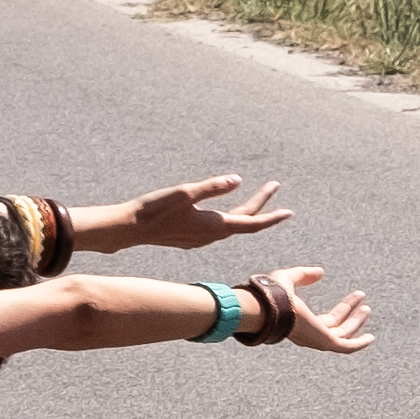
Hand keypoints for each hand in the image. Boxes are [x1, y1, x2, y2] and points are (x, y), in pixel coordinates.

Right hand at [124, 175, 289, 252]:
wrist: (130, 228)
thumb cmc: (156, 209)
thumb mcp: (186, 192)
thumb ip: (213, 187)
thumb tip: (238, 180)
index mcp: (215, 226)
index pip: (252, 223)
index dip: (272, 216)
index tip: (289, 212)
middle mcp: (211, 236)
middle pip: (244, 221)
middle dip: (260, 204)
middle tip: (273, 185)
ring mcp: (200, 238)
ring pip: (231, 225)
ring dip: (245, 211)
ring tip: (256, 196)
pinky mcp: (190, 238)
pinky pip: (218, 228)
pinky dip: (229, 217)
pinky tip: (225, 211)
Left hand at [263, 267, 375, 352]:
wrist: (267, 307)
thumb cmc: (271, 295)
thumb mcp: (288, 278)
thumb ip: (304, 275)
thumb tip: (320, 272)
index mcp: (301, 323)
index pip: (326, 320)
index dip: (343, 309)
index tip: (355, 297)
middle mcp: (309, 334)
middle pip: (336, 326)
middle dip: (351, 314)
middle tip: (362, 300)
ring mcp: (316, 339)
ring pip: (342, 334)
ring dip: (355, 322)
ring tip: (367, 308)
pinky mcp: (323, 342)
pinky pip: (345, 347)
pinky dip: (358, 344)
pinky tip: (370, 337)